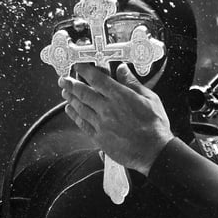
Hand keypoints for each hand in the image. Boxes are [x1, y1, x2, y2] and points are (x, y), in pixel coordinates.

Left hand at [58, 63, 173, 175]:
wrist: (153, 151)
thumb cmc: (154, 125)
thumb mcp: (149, 98)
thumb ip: (132, 83)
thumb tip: (122, 69)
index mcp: (120, 96)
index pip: (97, 79)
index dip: (84, 70)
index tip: (77, 66)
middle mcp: (107, 108)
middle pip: (83, 93)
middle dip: (71, 84)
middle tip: (63, 79)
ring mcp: (101, 124)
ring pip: (80, 107)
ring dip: (70, 98)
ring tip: (64, 92)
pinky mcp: (99, 138)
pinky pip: (82, 124)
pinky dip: (74, 115)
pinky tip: (69, 110)